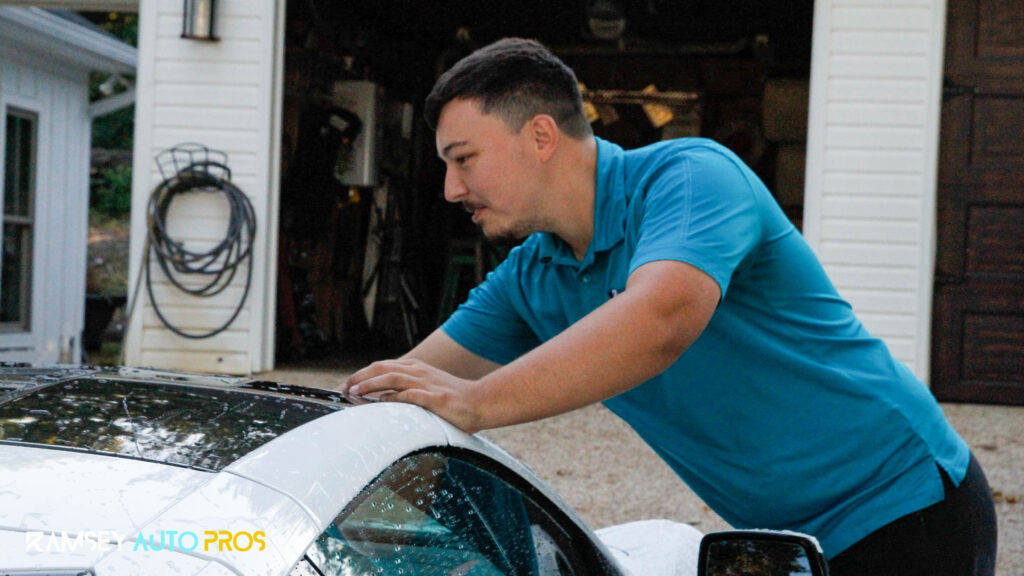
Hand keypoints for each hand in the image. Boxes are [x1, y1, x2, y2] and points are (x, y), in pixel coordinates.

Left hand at [342, 359, 484, 433]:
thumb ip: (407, 389)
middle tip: (343, 389)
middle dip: (359, 377)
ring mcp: (426, 384)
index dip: (361, 374)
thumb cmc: (454, 399)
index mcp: (416, 368)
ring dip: (370, 384)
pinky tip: (380, 402)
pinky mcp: (434, 398)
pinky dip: (392, 398)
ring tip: (354, 393)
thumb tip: (381, 397)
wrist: (481, 402)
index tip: (346, 386)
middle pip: (382, 368)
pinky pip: (409, 395)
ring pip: (391, 378)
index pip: (382, 366)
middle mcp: (418, 372)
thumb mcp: (428, 388)